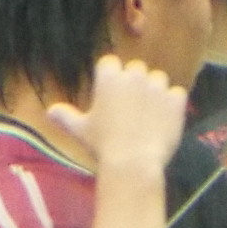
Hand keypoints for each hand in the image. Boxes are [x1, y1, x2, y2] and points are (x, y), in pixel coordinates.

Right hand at [46, 54, 187, 180]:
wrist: (133, 164)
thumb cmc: (102, 145)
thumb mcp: (80, 131)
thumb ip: (66, 117)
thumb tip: (49, 111)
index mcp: (109, 78)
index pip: (110, 63)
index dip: (110, 79)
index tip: (110, 96)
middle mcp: (134, 75)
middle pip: (136, 70)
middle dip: (133, 85)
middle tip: (129, 110)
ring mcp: (157, 86)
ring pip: (157, 80)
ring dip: (153, 92)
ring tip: (147, 117)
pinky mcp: (176, 99)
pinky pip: (176, 94)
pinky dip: (171, 105)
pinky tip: (162, 122)